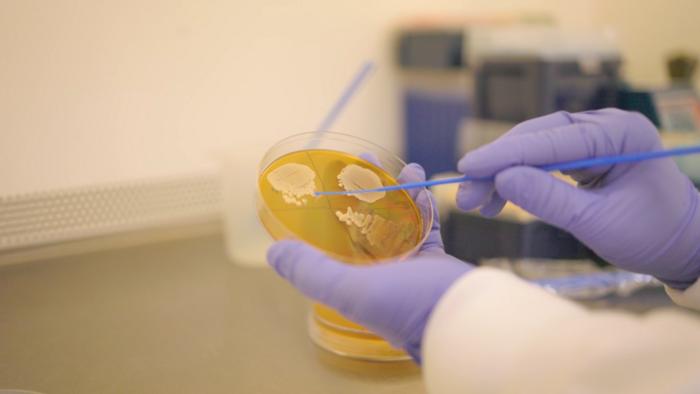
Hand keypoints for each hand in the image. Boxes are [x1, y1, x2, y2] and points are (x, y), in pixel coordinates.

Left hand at [267, 163, 472, 361]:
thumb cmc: (408, 307)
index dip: (329, 210)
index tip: (329, 179)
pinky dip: (424, 206)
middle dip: (365, 191)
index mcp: (355, 282)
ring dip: (398, 193)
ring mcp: (408, 268)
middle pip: (366, 224)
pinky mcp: (435, 261)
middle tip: (364, 160)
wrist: (470, 322)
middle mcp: (378, 274)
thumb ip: (312, 272)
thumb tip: (275, 252)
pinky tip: (423, 185)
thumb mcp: (352, 290)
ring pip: (397, 221)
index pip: (335, 241)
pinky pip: (426, 227)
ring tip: (404, 168)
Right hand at [457, 108, 699, 288]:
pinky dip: (518, 180)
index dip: (505, 154)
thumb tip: (502, 180)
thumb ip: (549, 200)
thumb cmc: (649, 236)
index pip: (552, 139)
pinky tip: (497, 200)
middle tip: (465, 194)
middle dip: (498, 166)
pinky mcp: (583, 154)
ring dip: (502, 174)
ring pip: (534, 149)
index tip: (468, 166)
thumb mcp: (597, 223)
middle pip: (537, 138)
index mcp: (620, 134)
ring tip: (476, 203)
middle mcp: (604, 126)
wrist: (681, 245)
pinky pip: (542, 161)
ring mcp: (593, 138)